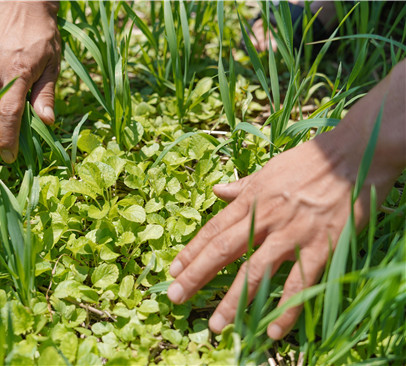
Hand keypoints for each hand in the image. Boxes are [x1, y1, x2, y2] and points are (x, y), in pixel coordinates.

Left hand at [167, 59, 404, 339]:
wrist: (350, 155)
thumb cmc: (307, 162)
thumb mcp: (267, 170)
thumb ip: (241, 186)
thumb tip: (217, 191)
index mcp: (250, 199)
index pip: (213, 230)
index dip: (191, 251)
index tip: (173, 271)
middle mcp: (264, 218)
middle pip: (223, 251)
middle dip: (197, 276)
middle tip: (176, 297)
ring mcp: (291, 234)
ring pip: (255, 271)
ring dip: (234, 300)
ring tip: (217, 325)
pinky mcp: (320, 246)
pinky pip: (299, 282)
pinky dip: (286, 308)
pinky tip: (271, 330)